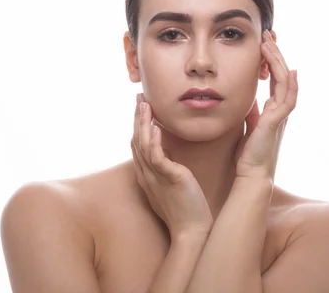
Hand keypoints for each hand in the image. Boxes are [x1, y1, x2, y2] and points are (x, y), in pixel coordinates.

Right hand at [131, 93, 212, 238]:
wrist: (192, 231)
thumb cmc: (185, 210)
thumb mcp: (172, 185)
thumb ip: (166, 169)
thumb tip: (167, 155)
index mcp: (147, 175)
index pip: (138, 145)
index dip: (138, 125)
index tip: (141, 107)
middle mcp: (147, 175)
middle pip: (136, 140)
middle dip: (137, 118)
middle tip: (139, 97)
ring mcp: (155, 177)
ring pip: (143, 145)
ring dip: (143, 123)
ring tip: (145, 105)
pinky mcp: (169, 179)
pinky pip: (157, 157)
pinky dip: (154, 141)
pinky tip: (156, 127)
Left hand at [233, 30, 298, 178]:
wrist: (251, 174)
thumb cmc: (248, 153)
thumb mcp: (248, 124)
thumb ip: (252, 110)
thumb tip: (250, 97)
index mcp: (272, 109)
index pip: (274, 78)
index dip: (270, 60)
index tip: (263, 43)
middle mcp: (279, 110)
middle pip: (282, 74)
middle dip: (275, 53)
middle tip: (268, 34)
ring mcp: (280, 115)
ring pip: (285, 82)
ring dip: (278, 61)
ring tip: (270, 43)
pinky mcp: (277, 122)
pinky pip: (288, 99)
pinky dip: (290, 84)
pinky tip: (289, 69)